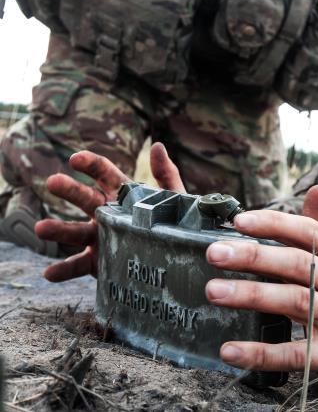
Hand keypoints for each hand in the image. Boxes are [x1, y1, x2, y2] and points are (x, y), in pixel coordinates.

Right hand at [35, 142, 185, 281]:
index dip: (91, 164)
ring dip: (57, 229)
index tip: (76, 158)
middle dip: (69, 190)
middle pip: (85, 198)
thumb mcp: (174, 199)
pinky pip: (78, 265)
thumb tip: (157, 146)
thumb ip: (166, 174)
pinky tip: (49, 273)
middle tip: (53, 182)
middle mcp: (106, 213)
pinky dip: (64, 270)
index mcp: (123, 194)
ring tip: (40, 228)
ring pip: (75, 232)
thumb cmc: (172, 223)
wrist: (174, 259)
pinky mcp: (98, 261)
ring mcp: (99, 237)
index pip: (105, 174)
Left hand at [205, 186, 317, 393]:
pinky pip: (294, 353)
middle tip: (213, 253)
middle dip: (254, 256)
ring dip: (252, 295)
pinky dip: (261, 352)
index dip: (274, 224)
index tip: (237, 221)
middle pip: (298, 264)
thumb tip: (317, 188)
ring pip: (295, 301)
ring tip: (213, 292)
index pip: (309, 232)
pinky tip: (229, 350)